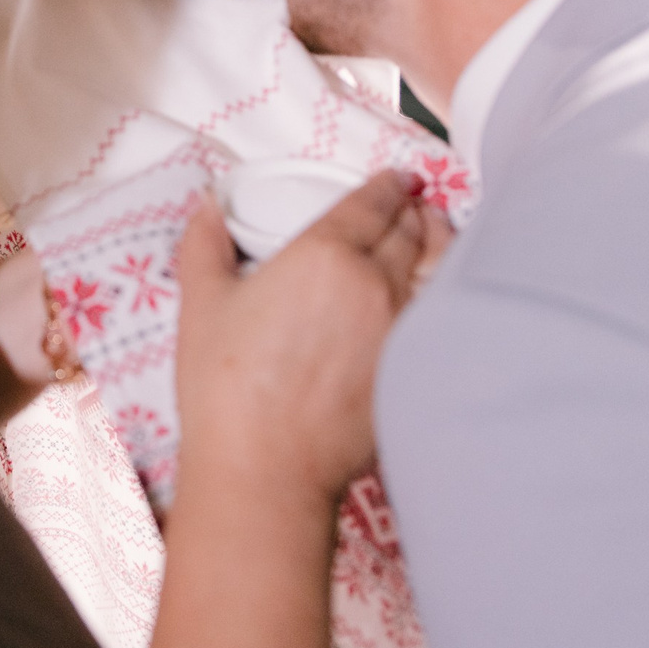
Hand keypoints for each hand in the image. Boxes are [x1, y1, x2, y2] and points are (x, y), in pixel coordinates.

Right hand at [174, 172, 449, 503]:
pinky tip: (438, 292)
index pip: (372, 203)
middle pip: (411, 230)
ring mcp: (402, 328)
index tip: (397, 179)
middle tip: (415, 203)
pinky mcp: (415, 369)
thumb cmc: (225, 388)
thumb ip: (205, 244)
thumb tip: (207, 207)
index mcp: (323, 254)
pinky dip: (447, 291)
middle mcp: (374, 282)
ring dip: (441, 243)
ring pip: (439, 268)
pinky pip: (443, 314)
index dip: (388, 185)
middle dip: (416, 209)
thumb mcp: (201, 304)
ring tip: (437, 235)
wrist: (264, 467)